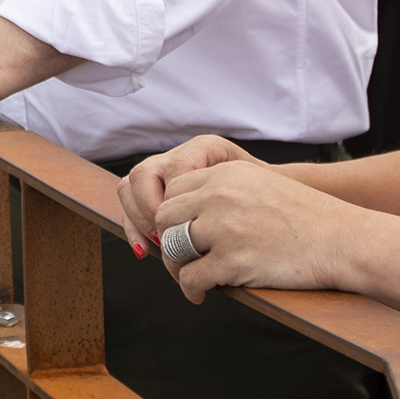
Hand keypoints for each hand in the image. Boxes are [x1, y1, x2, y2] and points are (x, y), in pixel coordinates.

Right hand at [116, 135, 257, 254]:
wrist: (270, 199)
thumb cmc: (269, 197)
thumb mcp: (261, 193)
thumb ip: (238, 199)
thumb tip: (210, 225)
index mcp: (206, 148)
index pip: (175, 170)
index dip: (175, 201)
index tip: (188, 228)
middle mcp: (179, 155)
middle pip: (143, 174)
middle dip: (149, 211)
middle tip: (166, 237)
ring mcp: (163, 172)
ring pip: (129, 187)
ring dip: (137, 220)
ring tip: (157, 246)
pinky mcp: (155, 192)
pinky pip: (131, 204)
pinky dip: (134, 228)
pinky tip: (146, 250)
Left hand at [140, 154, 361, 303]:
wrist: (344, 240)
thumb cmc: (308, 217)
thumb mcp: (261, 184)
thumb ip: (223, 190)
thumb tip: (186, 212)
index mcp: (226, 174)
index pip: (173, 190)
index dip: (173, 215)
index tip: (180, 232)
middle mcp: (220, 196)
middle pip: (165, 218)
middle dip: (167, 239)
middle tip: (180, 257)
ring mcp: (225, 229)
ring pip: (172, 248)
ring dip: (176, 266)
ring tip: (190, 276)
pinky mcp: (232, 262)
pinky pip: (190, 278)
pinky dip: (191, 289)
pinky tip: (201, 293)